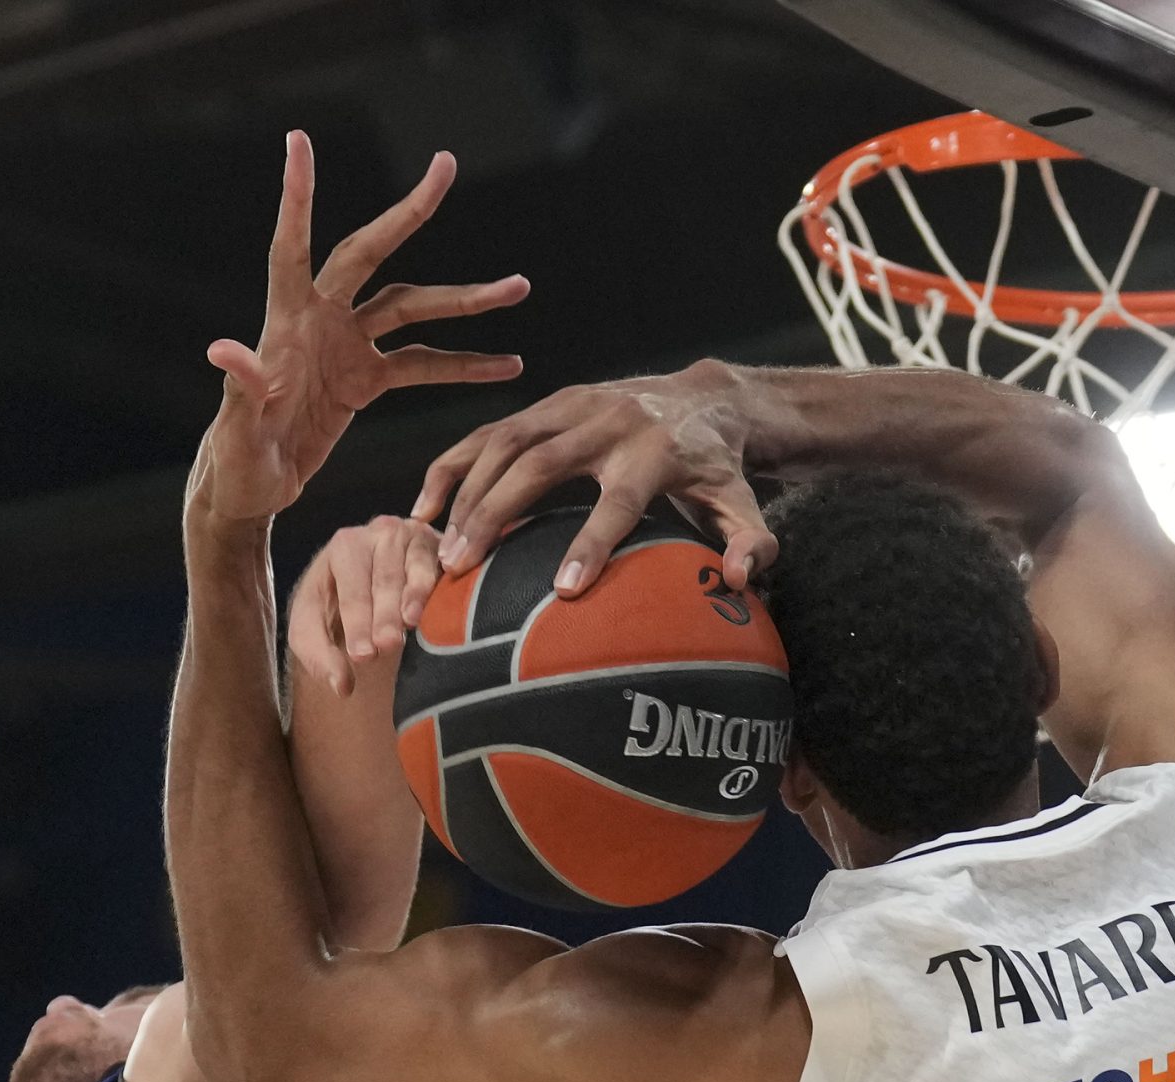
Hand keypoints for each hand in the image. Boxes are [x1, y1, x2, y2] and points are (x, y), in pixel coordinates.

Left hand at [192, 133, 528, 527]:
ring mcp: (346, 346)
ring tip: (518, 288)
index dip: (298, 197)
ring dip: (464, 299)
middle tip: (445, 168)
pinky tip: (506, 365)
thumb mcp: (236, 434)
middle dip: (409, 212)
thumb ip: (241, 390)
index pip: (292, 248)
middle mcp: (318, 321)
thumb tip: (224, 350)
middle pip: (370, 254)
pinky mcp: (366, 379)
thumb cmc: (234, 465)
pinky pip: (423, 363)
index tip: (300, 141)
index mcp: (284, 324)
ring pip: (412, 307)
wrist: (249, 493)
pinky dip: (464, 364)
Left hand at [288, 517, 442, 695]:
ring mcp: (412, 536)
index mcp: (343, 548)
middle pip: (382, 578)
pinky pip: (437, 566)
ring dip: (410, 599)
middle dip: (383, 614)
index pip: (350, 587)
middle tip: (386, 646)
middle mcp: (378, 534)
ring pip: (413, 570)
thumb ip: (320, 656)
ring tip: (408, 626)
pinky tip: (432, 608)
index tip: (362, 655)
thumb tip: (342, 686)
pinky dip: (433, 588)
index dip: (356, 621)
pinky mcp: (439, 545)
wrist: (376, 586)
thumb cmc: (342, 607)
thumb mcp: (316, 628)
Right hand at [411, 359, 776, 596]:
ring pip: (505, 440)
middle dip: (497, 514)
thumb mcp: (743, 505)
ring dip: (466, 492)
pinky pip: (489, 430)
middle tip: (461, 568)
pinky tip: (422, 507)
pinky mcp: (547, 401)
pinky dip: (453, 464)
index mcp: (656, 452)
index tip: (563, 590)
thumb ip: (751, 542)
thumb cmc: (717, 469)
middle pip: (542, 464)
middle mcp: (608, 421)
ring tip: (439, 550)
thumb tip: (740, 580)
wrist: (704, 398)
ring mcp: (571, 405)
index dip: (593, 542)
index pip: (619, 500)